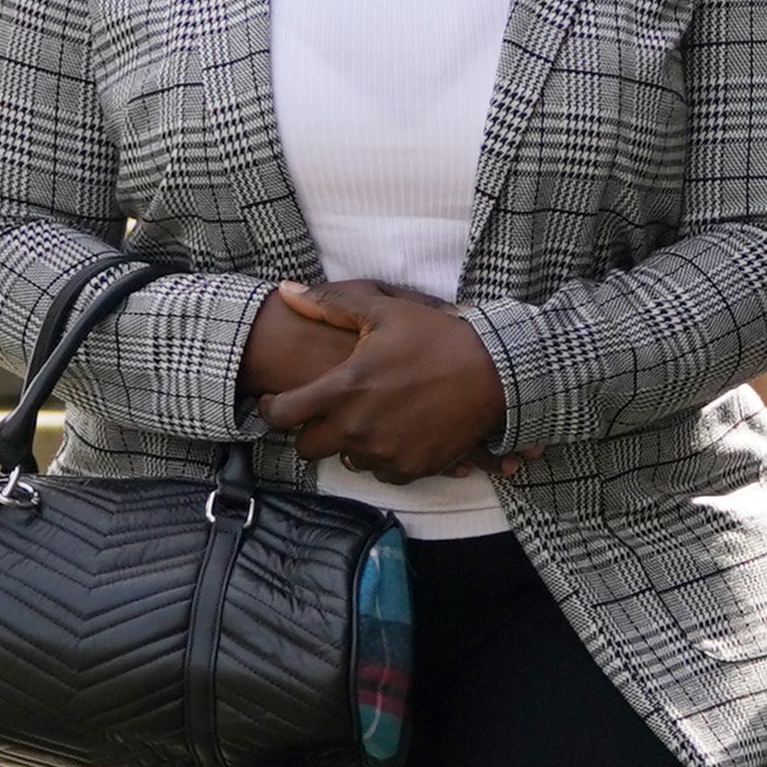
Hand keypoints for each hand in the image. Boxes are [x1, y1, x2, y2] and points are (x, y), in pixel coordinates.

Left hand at [258, 280, 506, 481]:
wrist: (496, 373)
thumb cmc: (437, 337)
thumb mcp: (384, 310)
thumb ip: (330, 304)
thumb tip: (286, 293)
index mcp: (343, 389)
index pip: (281, 415)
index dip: (271, 409)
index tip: (277, 401)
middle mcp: (357, 428)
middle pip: (307, 447)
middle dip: (310, 431)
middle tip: (325, 414)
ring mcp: (385, 452)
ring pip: (346, 459)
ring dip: (349, 443)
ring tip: (368, 420)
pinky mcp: (413, 468)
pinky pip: (382, 473)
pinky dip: (383, 457)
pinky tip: (395, 434)